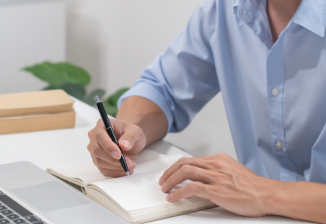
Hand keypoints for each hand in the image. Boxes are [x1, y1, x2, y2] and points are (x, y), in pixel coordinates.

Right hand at [87, 118, 145, 176]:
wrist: (130, 141)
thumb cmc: (131, 133)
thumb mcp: (136, 131)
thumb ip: (130, 136)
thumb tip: (124, 145)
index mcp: (102, 125)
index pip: (99, 135)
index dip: (108, 146)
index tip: (119, 155)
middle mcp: (94, 137)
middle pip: (97, 150)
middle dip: (113, 159)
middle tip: (129, 162)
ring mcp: (94, 150)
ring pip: (99, 162)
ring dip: (116, 167)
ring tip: (131, 165)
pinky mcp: (98, 160)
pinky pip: (103, 169)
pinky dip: (115, 172)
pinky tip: (126, 170)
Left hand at [159, 153, 276, 216]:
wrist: (267, 194)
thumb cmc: (253, 186)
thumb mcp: (234, 170)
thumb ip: (219, 170)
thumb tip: (206, 175)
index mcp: (219, 159)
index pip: (192, 159)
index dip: (178, 166)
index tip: (171, 173)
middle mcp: (215, 165)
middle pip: (185, 163)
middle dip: (170, 172)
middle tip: (163, 180)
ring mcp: (215, 176)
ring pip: (185, 172)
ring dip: (170, 181)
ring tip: (164, 189)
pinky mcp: (216, 190)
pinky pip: (191, 188)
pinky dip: (178, 193)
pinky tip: (173, 198)